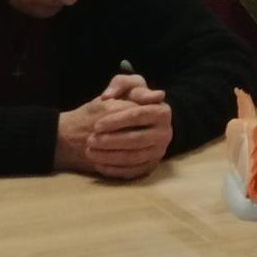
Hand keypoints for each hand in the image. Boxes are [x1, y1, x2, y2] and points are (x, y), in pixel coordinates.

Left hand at [56, 83, 173, 180]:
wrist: (137, 123)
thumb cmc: (129, 100)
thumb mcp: (127, 86)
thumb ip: (119, 84)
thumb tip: (110, 96)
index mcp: (163, 111)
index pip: (139, 115)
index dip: (117, 121)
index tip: (96, 125)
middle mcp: (165, 133)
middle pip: (136, 139)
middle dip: (111, 141)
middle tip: (90, 140)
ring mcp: (159, 151)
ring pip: (133, 157)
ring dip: (110, 156)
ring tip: (90, 152)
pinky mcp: (151, 166)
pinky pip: (133, 172)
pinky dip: (114, 170)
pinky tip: (98, 164)